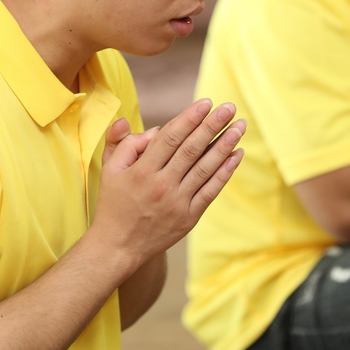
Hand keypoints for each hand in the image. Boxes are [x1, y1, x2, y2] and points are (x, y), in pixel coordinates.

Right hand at [93, 100, 245, 266]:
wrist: (118, 247)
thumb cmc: (114, 203)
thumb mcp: (109, 170)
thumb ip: (124, 143)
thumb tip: (154, 128)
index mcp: (142, 170)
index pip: (170, 138)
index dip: (190, 118)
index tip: (206, 103)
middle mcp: (161, 185)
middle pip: (191, 149)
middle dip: (212, 125)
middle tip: (230, 107)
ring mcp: (177, 203)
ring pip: (205, 168)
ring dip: (225, 145)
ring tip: (240, 126)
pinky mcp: (188, 218)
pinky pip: (211, 191)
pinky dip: (225, 173)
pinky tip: (237, 155)